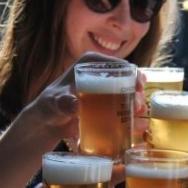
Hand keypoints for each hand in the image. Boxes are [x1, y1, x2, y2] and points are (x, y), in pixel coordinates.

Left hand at [21, 52, 146, 151]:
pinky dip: (133, 116)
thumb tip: (75, 105)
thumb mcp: (54, 102)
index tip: (139, 87)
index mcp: (90, 63)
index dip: (133, 73)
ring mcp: (106, 91)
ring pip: (129, 94)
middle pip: (128, 79)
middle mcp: (101, 74)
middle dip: (138, 92)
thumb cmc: (49, 106)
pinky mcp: (108, 107)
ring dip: (138, 104)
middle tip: (138, 106)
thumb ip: (62, 102)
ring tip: (139, 115)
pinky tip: (139, 124)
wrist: (48, 124)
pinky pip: (124, 109)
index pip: (117, 64)